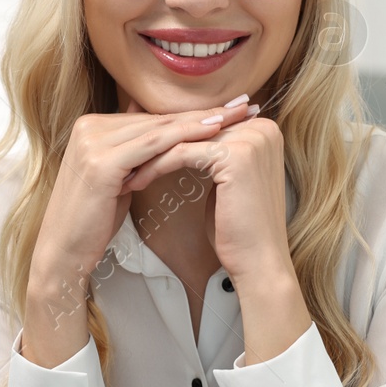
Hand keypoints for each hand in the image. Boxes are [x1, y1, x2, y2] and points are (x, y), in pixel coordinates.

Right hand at [20, 92, 255, 367]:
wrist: (63, 253)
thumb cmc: (93, 221)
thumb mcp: (117, 180)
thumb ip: (135, 155)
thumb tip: (160, 139)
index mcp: (92, 126)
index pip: (153, 117)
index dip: (192, 114)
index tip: (229, 109)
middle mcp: (89, 126)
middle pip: (159, 118)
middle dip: (204, 112)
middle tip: (243, 106)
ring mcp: (93, 141)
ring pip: (159, 128)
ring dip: (202, 120)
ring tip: (237, 116)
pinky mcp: (101, 161)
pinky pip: (152, 145)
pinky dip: (185, 138)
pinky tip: (213, 133)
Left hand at [121, 107, 291, 284]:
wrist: (259, 261)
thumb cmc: (238, 227)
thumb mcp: (224, 179)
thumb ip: (211, 152)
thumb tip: (182, 136)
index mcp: (262, 128)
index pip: (203, 125)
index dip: (168, 140)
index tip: (137, 153)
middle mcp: (261, 127)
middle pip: (193, 131)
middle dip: (156, 147)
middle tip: (124, 158)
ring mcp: (250, 139)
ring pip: (183, 140)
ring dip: (149, 156)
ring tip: (125, 171)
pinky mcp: (234, 156)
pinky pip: (182, 154)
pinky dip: (155, 167)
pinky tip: (137, 181)